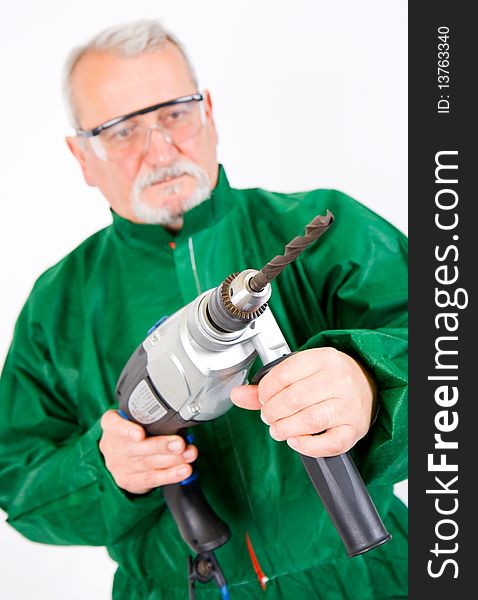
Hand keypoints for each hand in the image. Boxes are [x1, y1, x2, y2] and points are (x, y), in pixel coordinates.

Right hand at [99, 410, 197, 493]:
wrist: (119, 455)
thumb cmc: (132, 430)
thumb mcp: (134, 418)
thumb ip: (149, 417)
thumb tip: (179, 420)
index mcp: (111, 424)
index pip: (114, 425)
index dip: (127, 430)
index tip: (140, 434)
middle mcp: (111, 445)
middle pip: (137, 447)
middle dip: (162, 445)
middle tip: (180, 444)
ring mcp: (118, 465)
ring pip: (147, 463)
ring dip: (172, 460)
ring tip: (189, 455)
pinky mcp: (127, 480)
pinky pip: (151, 478)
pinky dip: (170, 475)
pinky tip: (183, 471)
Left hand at [230, 348, 376, 457]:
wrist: (368, 384)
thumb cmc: (328, 378)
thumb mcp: (300, 371)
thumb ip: (268, 385)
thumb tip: (236, 395)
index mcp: (323, 358)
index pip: (282, 375)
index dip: (265, 391)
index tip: (263, 398)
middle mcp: (338, 379)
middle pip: (292, 400)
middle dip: (271, 413)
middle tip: (269, 417)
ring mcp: (348, 405)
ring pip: (309, 421)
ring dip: (284, 429)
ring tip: (279, 429)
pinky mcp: (355, 429)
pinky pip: (329, 443)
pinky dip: (307, 446)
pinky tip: (296, 440)